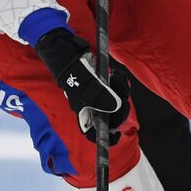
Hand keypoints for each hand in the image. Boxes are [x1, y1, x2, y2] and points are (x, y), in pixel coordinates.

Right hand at [33, 27, 130, 141]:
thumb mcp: (84, 86)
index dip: (105, 137)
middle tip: (122, 101)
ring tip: (116, 78)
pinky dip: (120, 82)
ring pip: (117, 102)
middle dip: (119, 110)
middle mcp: (93, 107)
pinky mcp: (105, 84)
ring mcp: (99, 95)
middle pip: (111, 118)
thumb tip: (116, 107)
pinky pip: (118, 88)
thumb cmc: (72, 72)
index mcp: (84, 113)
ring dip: (121, 91)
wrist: (68, 52)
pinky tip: (116, 74)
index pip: (94, 132)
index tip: (116, 136)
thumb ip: (99, 97)